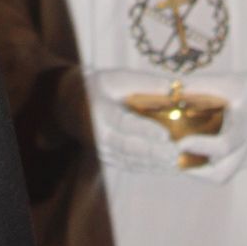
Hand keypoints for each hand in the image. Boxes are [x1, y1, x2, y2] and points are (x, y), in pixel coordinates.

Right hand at [62, 71, 188, 176]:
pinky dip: (148, 168)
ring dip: (153, 164)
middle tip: (174, 153)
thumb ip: (145, 82)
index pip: (123, 123)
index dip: (143, 131)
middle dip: (152, 152)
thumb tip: (175, 86)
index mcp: (99, 110)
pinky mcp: (108, 158)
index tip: (165, 135)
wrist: (71, 103)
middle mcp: (99, 135)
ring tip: (175, 162)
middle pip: (127, 147)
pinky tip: (166, 168)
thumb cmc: (100, 87)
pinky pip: (130, 166)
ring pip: (130, 161)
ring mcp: (102, 150)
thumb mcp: (117, 77)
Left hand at [180, 71, 246, 182]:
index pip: (224, 145)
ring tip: (176, 158)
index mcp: (246, 126)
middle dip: (195, 171)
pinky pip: (224, 169)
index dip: (201, 146)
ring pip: (222, 174)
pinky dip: (206, 167)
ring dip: (199, 171)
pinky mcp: (244, 160)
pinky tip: (189, 156)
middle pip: (222, 173)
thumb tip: (172, 86)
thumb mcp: (230, 82)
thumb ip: (203, 85)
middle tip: (172, 158)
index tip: (180, 143)